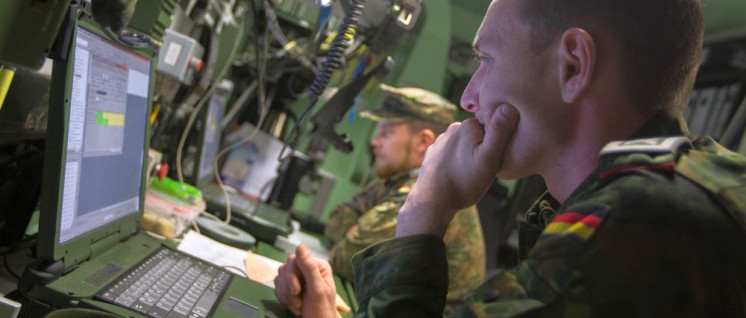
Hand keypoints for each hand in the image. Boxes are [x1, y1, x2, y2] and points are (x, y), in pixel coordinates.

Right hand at [274, 245, 339, 317]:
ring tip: (299, 306)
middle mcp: (306, 268)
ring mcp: (297, 277)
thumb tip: (300, 246)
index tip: (297, 291)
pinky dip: (283, 299)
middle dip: (289, 288)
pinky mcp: (289, 286)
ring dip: (287, 296)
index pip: (294, 259)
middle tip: (299, 301)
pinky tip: (294, 305)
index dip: (292, 276)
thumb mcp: (318, 289)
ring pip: (279, 278)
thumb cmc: (322, 310)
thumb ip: (309, 267)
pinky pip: (277, 287)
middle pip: (285, 268)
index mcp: (316, 265)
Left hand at [396, 104, 518, 236]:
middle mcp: (453, 128)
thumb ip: (499, 132)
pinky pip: (453, 153)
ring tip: (473, 173)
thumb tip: (508, 105)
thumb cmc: (464, 182)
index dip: (500, 140)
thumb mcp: (489, 159)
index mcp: (468, 125)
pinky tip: (459, 173)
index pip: (494, 124)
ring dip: (471, 154)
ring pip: (466, 144)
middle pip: (480, 134)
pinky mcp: (434, 153)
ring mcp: (441, 141)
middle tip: (486, 168)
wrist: (432, 202)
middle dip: (485, 147)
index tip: (498, 157)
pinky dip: (457, 161)